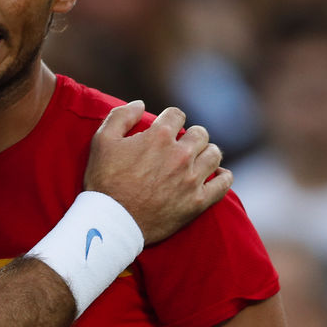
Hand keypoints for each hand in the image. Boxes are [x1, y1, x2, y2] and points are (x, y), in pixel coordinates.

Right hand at [84, 101, 231, 245]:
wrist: (111, 222)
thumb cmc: (103, 181)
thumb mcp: (102, 141)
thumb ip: (121, 116)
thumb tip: (139, 104)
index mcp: (158, 137)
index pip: (177, 114)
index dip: (170, 119)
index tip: (166, 127)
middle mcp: (180, 155)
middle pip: (200, 133)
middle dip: (190, 135)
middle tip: (180, 145)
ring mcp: (192, 179)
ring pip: (214, 154)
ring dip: (206, 153)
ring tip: (196, 159)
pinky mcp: (198, 202)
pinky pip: (224, 183)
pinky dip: (222, 176)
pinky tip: (215, 175)